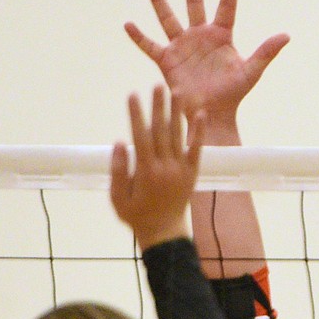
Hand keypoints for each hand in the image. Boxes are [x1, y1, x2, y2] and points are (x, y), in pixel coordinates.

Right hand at [110, 85, 204, 250]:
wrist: (164, 233)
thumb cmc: (136, 215)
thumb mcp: (118, 197)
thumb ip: (118, 170)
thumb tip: (120, 142)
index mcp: (146, 172)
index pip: (141, 136)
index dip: (136, 115)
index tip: (132, 95)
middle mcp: (166, 167)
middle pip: (161, 131)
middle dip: (158, 107)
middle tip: (157, 85)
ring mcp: (181, 169)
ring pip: (178, 135)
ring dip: (177, 112)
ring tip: (177, 91)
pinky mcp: (192, 172)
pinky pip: (196, 148)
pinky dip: (199, 131)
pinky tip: (200, 113)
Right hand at [124, 0, 287, 134]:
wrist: (212, 115)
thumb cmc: (233, 95)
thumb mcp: (251, 72)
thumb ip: (265, 52)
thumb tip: (286, 35)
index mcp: (222, 36)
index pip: (226, 6)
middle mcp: (200, 37)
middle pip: (194, 3)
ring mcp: (182, 47)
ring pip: (168, 18)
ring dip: (158, 0)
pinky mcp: (167, 61)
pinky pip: (150, 46)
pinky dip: (138, 36)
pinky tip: (128, 24)